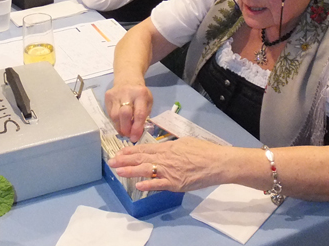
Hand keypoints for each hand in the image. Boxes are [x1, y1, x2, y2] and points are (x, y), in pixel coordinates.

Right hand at [105, 83, 152, 142]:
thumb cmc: (140, 94)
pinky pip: (109, 113)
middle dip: (126, 128)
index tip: (135, 137)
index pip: (139, 113)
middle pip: (124, 114)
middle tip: (128, 135)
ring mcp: (115, 95)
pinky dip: (115, 121)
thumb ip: (144, 116)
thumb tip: (137, 133)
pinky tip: (119, 122)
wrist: (127, 79)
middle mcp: (127, 93)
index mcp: (141, 94)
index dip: (136, 128)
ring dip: (119, 127)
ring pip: (114, 116)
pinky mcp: (107, 97)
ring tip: (124, 131)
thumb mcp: (148, 102)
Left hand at [107, 137, 228, 191]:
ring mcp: (169, 171)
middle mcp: (165, 158)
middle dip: (125, 160)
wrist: (217, 162)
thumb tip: (164, 148)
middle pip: (141, 159)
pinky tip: (137, 185)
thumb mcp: (185, 142)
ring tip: (117, 171)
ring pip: (145, 170)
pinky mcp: (175, 184)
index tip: (119, 152)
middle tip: (111, 162)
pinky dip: (147, 185)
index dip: (130, 151)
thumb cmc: (204, 150)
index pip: (144, 149)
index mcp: (168, 147)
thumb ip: (172, 146)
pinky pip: (158, 184)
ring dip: (130, 171)